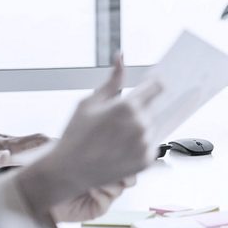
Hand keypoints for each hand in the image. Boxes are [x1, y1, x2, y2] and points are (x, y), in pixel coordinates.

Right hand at [16, 55, 162, 213]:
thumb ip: (112, 79)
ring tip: (115, 136)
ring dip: (140, 127)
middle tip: (118, 119)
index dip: (156, 82)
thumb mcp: (90, 102)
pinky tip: (119, 148)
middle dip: (140, 109)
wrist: (69, 170)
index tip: (153, 82)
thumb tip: (121, 57)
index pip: (158, 86)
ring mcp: (145, 144)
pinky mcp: (146, 161)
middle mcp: (141, 125)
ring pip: (152, 126)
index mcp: (128, 107)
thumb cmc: (76, 134)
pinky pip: (150, 145)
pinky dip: (140, 144)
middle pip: (153, 108)